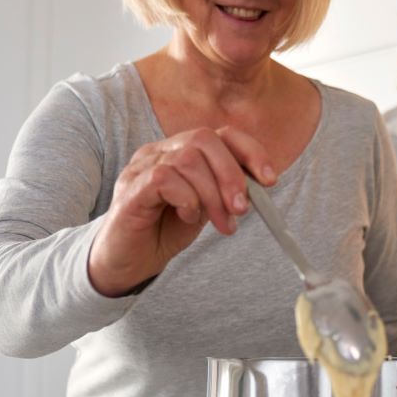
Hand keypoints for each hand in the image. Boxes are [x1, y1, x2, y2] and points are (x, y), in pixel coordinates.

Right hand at [88, 126, 274, 296]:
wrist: (127, 262)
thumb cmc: (163, 231)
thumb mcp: (205, 207)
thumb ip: (225, 191)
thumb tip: (259, 185)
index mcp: (179, 151)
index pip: (220, 134)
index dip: (249, 151)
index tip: (269, 179)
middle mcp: (159, 151)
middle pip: (204, 139)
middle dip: (232, 175)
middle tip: (241, 209)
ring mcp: (141, 167)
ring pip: (187, 159)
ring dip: (212, 194)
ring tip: (220, 223)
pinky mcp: (130, 189)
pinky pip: (164, 178)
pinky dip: (187, 198)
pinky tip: (188, 217)